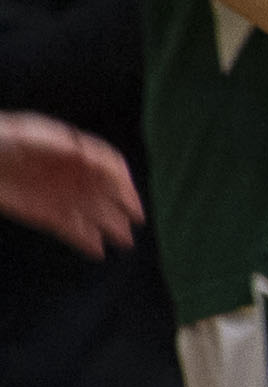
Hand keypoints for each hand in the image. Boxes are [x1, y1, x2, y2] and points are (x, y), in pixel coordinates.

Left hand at [0, 112, 140, 256]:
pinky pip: (72, 230)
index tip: (131, 201)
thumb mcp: (34, 134)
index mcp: (78, 152)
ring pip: (93, 215)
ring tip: (124, 243)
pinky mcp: (47, 215)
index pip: (112, 168)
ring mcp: (63, 197)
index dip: (125, 185)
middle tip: (135, 225)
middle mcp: (76, 176)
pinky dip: (85, 241)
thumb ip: (63, 145)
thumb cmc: (5, 139)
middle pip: (108, 194)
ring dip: (110, 228)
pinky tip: (98, 252)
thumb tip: (89, 156)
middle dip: (123, 210)